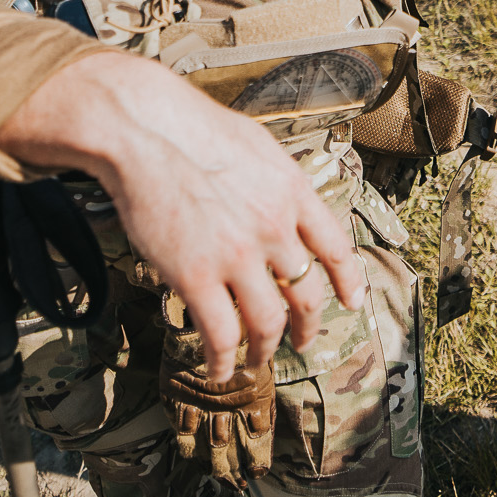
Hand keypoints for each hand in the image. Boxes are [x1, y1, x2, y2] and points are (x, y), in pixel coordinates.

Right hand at [0, 52, 367, 381]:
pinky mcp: (196, 277)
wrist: (144, 131)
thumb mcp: (256, 146)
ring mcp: (237, 256)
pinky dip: (223, 360)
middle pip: (307, 295)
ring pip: (268, 324)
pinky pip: (220, 334)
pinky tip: (219, 367)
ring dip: (264, 351)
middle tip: (303, 341)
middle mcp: (274, 228)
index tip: (352, 302)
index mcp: (293, 193)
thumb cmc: (191, 129)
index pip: (336, 249)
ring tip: (257, 361)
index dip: (349, 282)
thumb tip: (285, 201)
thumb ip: (278, 181)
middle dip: (308, 327)